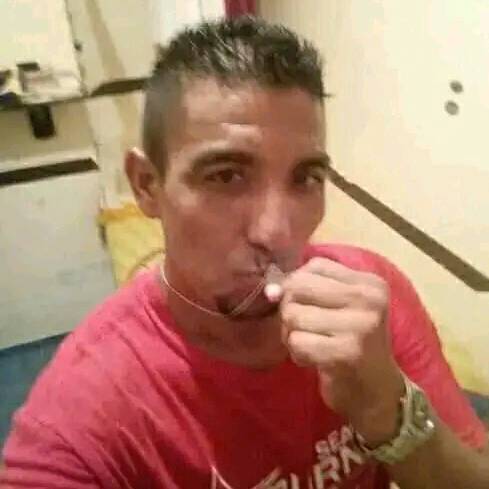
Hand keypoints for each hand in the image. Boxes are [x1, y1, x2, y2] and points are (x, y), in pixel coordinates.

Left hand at [278, 257, 404, 445]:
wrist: (378, 393)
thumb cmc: (353, 344)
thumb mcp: (338, 308)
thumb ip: (306, 290)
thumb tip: (270, 290)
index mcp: (369, 283)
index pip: (315, 265)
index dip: (298, 284)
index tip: (308, 306)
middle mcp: (368, 299)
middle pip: (299, 286)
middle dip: (290, 309)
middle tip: (304, 328)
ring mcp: (360, 326)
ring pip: (293, 315)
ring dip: (292, 335)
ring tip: (311, 345)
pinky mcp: (346, 353)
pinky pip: (297, 342)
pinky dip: (297, 353)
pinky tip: (313, 360)